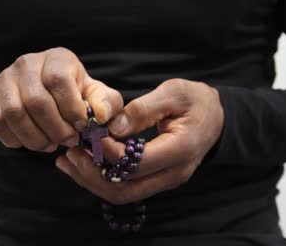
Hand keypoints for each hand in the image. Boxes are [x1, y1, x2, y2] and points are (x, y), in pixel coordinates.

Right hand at [0, 47, 122, 151]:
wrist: (42, 90)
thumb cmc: (73, 93)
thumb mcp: (94, 94)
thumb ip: (106, 103)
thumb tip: (100, 115)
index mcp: (57, 59)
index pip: (59, 81)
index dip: (71, 109)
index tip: (81, 127)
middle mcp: (27, 64)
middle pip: (36, 101)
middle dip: (55, 129)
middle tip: (67, 142)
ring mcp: (5, 79)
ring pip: (15, 114)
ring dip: (35, 138)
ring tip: (50, 145)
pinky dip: (14, 139)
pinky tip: (29, 142)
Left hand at [55, 79, 223, 204]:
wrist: (217, 118)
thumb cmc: (196, 101)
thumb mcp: (174, 92)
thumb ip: (143, 109)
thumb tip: (112, 128)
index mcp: (180, 149)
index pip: (136, 163)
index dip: (108, 152)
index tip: (89, 135)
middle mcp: (173, 173)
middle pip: (126, 189)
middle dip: (93, 174)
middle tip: (70, 154)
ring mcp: (165, 180)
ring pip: (123, 194)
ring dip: (93, 181)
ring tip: (68, 162)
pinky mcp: (157, 179)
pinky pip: (126, 188)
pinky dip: (102, 179)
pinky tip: (83, 165)